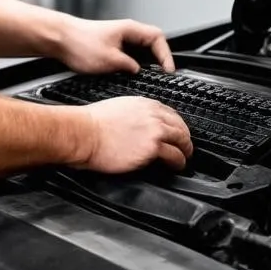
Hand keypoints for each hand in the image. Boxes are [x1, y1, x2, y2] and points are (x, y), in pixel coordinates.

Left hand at [54, 16, 173, 75]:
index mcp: (130, 29)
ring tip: (149, 78)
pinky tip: (130, 75)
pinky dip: (134, 64)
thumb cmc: (80, 43)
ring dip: (146, 63)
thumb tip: (139, 72)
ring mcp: (118, 39)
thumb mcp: (110, 60)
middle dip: (158, 60)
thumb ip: (129, 66)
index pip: (158, 38)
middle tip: (162, 76)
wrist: (59, 40)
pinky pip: (129, 55)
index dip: (166, 55)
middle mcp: (126, 32)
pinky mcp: (110, 47)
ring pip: (140, 51)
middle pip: (152, 44)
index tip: (168, 71)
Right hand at [77, 97, 192, 172]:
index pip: (170, 113)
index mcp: (143, 104)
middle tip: (185, 147)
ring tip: (184, 158)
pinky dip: (179, 162)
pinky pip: (175, 156)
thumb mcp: (118, 108)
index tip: (177, 133)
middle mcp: (152, 115)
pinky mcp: (152, 148)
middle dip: (185, 138)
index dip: (177, 125)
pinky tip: (177, 166)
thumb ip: (134, 114)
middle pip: (180, 126)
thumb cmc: (92, 123)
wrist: (84, 133)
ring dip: (185, 151)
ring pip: (182, 140)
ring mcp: (154, 131)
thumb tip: (139, 126)